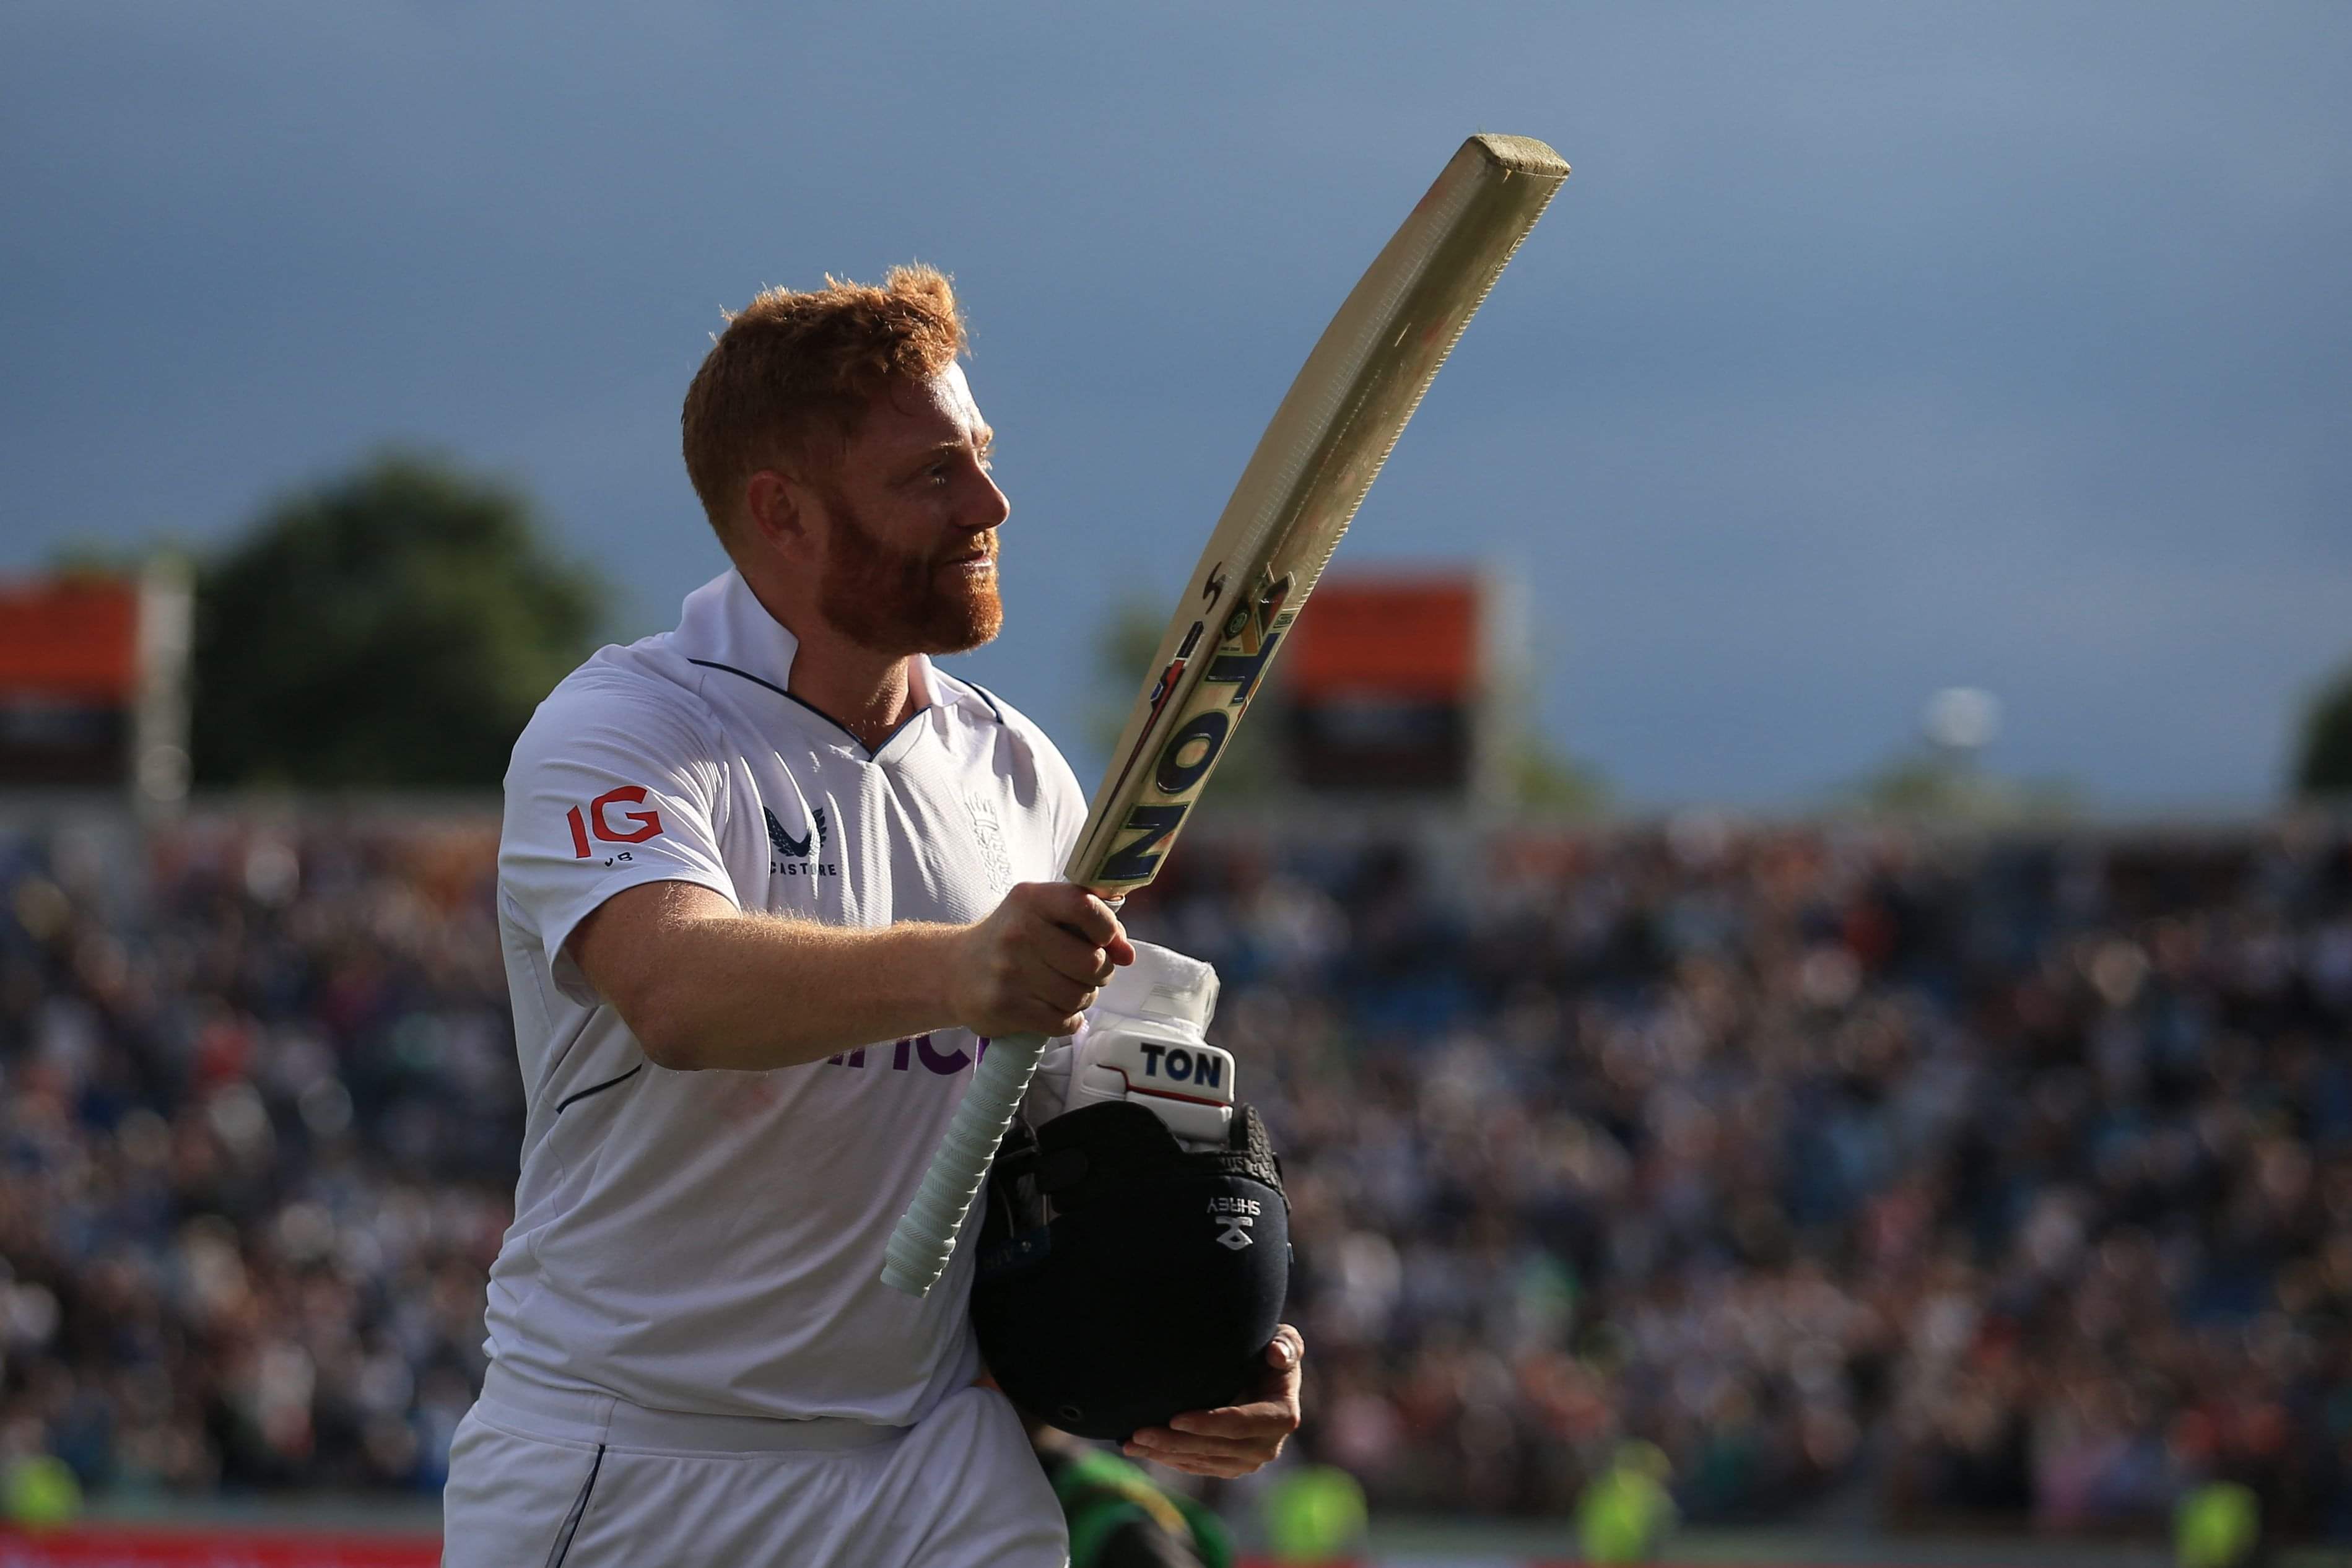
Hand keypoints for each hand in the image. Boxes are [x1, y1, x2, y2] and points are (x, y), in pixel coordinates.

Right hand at [952, 883, 1134, 1037]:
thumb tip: (1128, 955)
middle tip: (1087, 972)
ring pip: (1079, 996)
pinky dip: (1068, 1020)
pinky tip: (1054, 1010)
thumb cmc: (1012, 939)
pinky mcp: (1005, 1006)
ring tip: (1067, 991)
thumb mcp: (1042, 915)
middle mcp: (1018, 932)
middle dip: (1100, 972)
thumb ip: (1090, 924)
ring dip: (1083, 998)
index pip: (1086, 907)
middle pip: (1092, 962)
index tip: (1104, 940)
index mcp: (1031, 899)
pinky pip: (1062, 1021)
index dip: (1107, 929)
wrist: (953, 971)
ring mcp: (1009, 971)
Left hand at [1125, 1324, 1302, 1478]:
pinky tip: (1142, 1451)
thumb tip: (1276, 1354)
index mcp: (1282, 1417)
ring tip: (1130, 1443)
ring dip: (1164, 1454)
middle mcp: (1268, 1447)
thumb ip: (1286, 1345)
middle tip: (1139, 1433)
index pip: (1240, 1423)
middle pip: (1214, 1448)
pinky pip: (1197, 1467)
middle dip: (1175, 1442)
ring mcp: (1248, 1461)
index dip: (1208, 1423)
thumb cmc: (1268, 1351)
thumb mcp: (1284, 1340)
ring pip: (1200, 1461)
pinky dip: (1169, 1460)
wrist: (1262, 1375)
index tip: (1174, 1418)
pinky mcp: (1230, 1467)